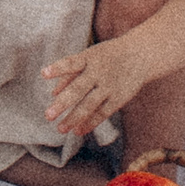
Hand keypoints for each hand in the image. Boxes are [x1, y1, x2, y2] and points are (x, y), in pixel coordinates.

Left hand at [40, 35, 154, 140]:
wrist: (141, 54)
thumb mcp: (90, 55)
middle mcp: (99, 72)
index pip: (71, 63)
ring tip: (60, 129)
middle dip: (63, 103)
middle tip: (48, 115)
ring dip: (74, 118)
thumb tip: (53, 92)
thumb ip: (71, 72)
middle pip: (78, 89)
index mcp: (89, 58)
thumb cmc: (108, 55)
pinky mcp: (119, 97)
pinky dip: (90, 123)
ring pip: (90, 105)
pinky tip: (78, 131)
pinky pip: (103, 113)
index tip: (43, 74)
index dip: (58, 68)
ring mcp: (109, 86)